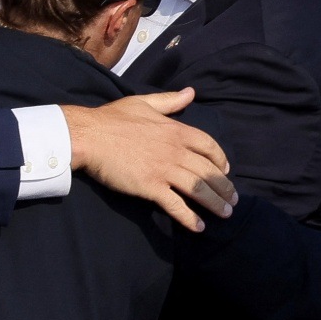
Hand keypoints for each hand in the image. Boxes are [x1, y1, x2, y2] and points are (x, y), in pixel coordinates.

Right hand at [62, 88, 234, 231]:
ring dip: (215, 203)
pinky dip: (189, 218)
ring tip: (225, 214)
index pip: (209, 146)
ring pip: (198, 189)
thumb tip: (191, 92)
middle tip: (232, 200)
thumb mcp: (143, 102)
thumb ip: (170, 101)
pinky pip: (175, 205)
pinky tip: (198, 227)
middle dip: (224, 187)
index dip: (220, 159)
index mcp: (176, 130)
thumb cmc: (112, 118)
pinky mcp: (150, 186)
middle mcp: (175, 151)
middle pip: (209, 171)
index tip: (225, 170)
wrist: (88, 135)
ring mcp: (164, 170)